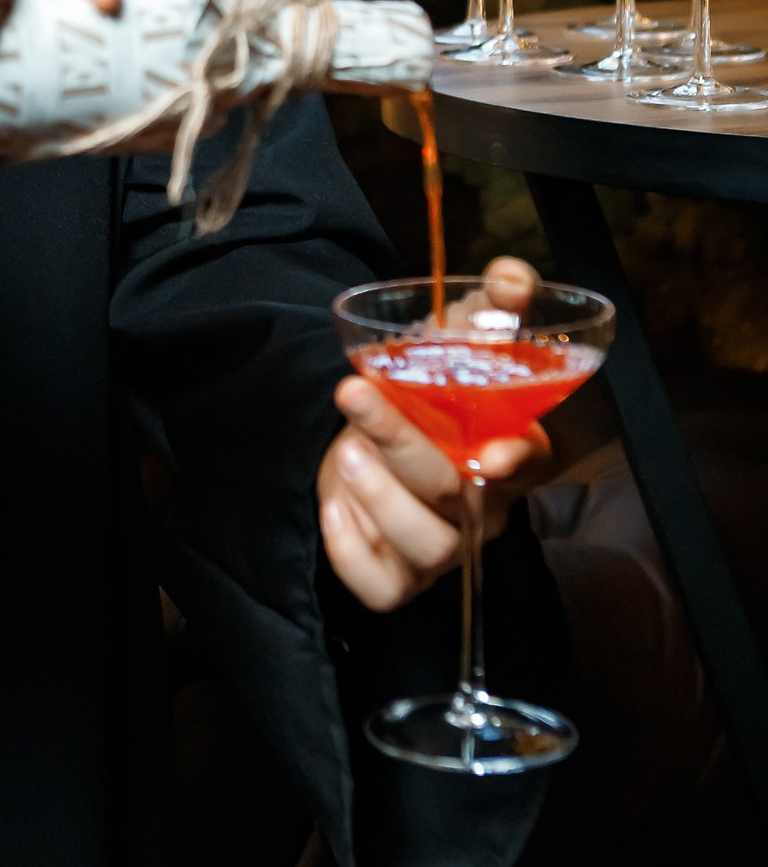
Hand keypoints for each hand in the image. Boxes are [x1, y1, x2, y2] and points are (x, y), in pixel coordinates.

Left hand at [317, 256, 558, 611]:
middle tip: (354, 394)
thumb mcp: (460, 335)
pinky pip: (383, 589)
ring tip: (347, 451)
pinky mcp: (399, 576)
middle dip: (404, 444)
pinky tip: (333, 508)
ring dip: (380, 499)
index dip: (518, 459)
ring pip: (426, 544)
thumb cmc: (432, 388)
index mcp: (510, 450)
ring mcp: (443, 546)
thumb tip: (510, 278)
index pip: (532, 461)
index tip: (492, 453)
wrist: (375, 431)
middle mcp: (484, 506)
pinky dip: (353, 554)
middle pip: (458, 493)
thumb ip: (493, 303)